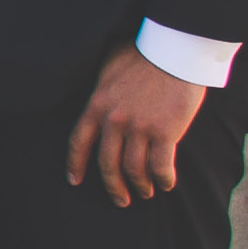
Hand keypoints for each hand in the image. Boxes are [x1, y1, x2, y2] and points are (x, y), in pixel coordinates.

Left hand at [64, 45, 206, 207]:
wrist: (173, 48)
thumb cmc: (143, 52)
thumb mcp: (109, 67)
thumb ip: (101, 88)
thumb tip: (98, 98)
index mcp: (96, 104)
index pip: (78, 142)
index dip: (75, 164)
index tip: (74, 181)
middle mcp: (114, 120)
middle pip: (107, 163)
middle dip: (113, 186)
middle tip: (120, 200)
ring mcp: (139, 128)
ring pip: (134, 169)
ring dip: (140, 186)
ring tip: (145, 193)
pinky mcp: (165, 132)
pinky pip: (160, 166)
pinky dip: (163, 179)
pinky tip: (166, 184)